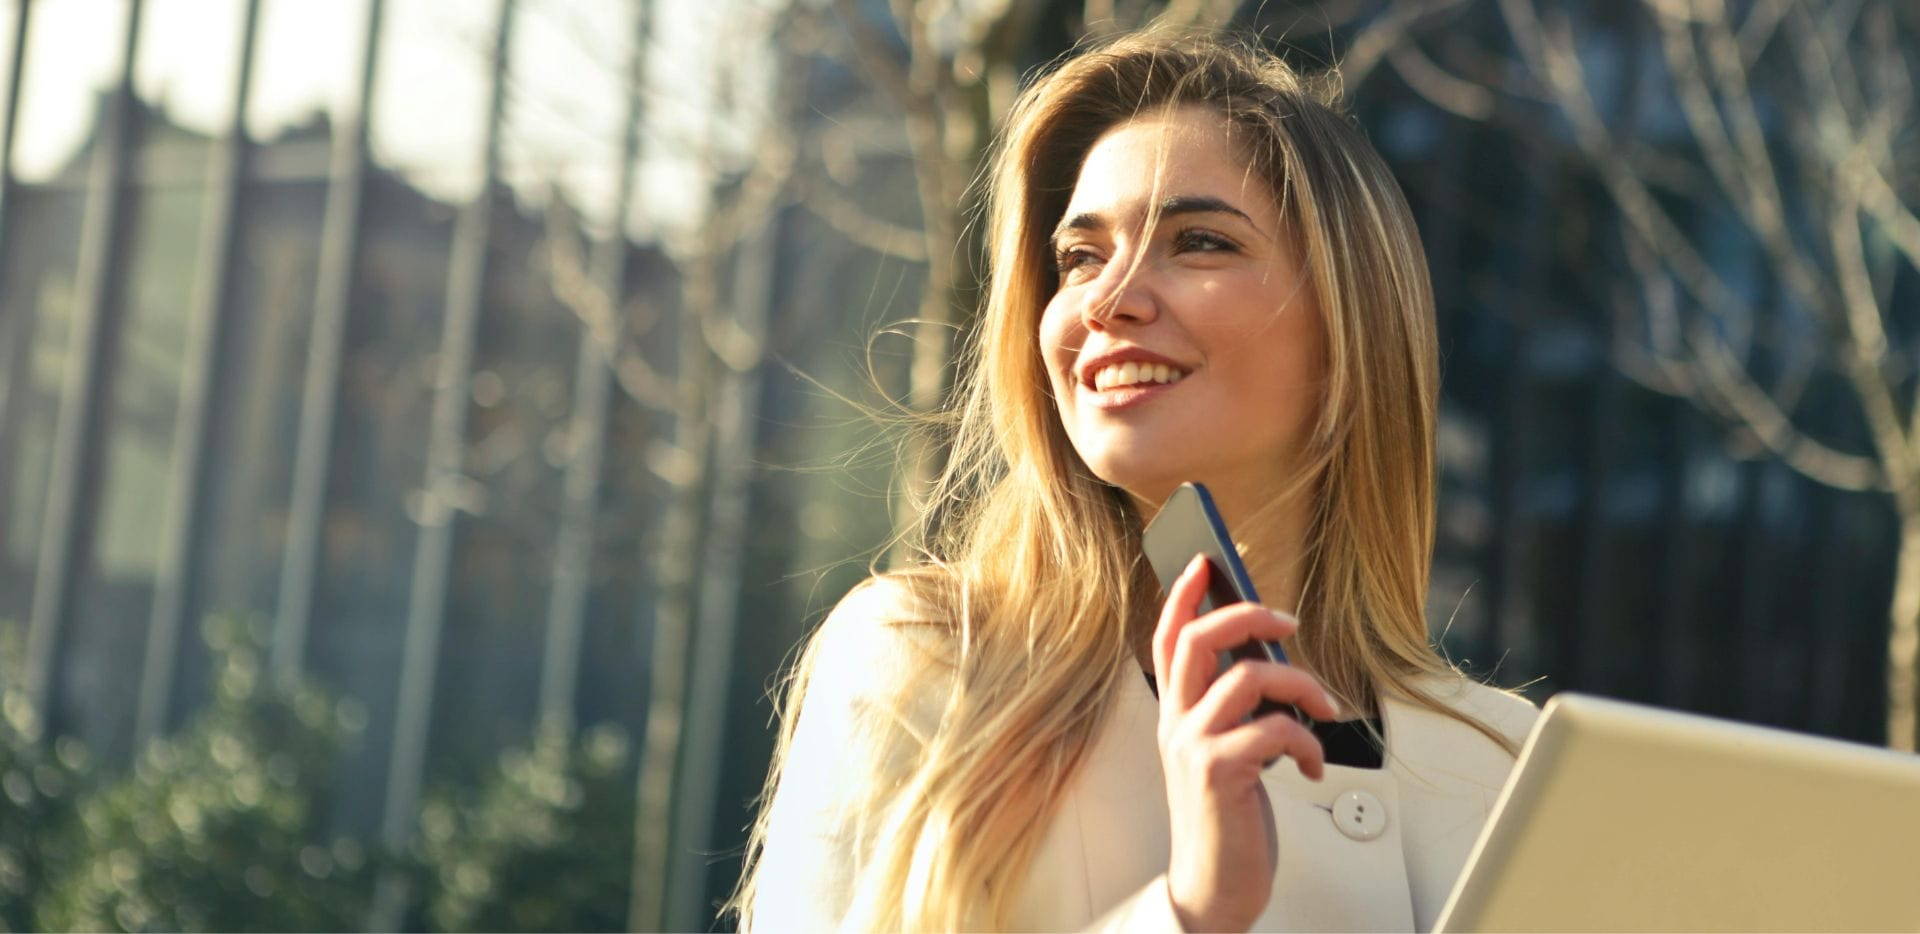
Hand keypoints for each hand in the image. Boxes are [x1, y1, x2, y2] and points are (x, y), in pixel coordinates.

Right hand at [1151, 555, 1340, 931]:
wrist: (1214, 888)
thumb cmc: (1225, 820)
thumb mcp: (1224, 753)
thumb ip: (1234, 709)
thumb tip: (1273, 661)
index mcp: (1176, 715)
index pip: (1166, 640)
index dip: (1182, 597)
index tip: (1206, 563)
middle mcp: (1176, 724)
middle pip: (1197, 640)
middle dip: (1247, 614)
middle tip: (1287, 620)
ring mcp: (1193, 746)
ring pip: (1246, 676)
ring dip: (1300, 684)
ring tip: (1323, 708)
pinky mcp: (1219, 773)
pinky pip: (1273, 729)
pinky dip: (1308, 741)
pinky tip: (1313, 764)